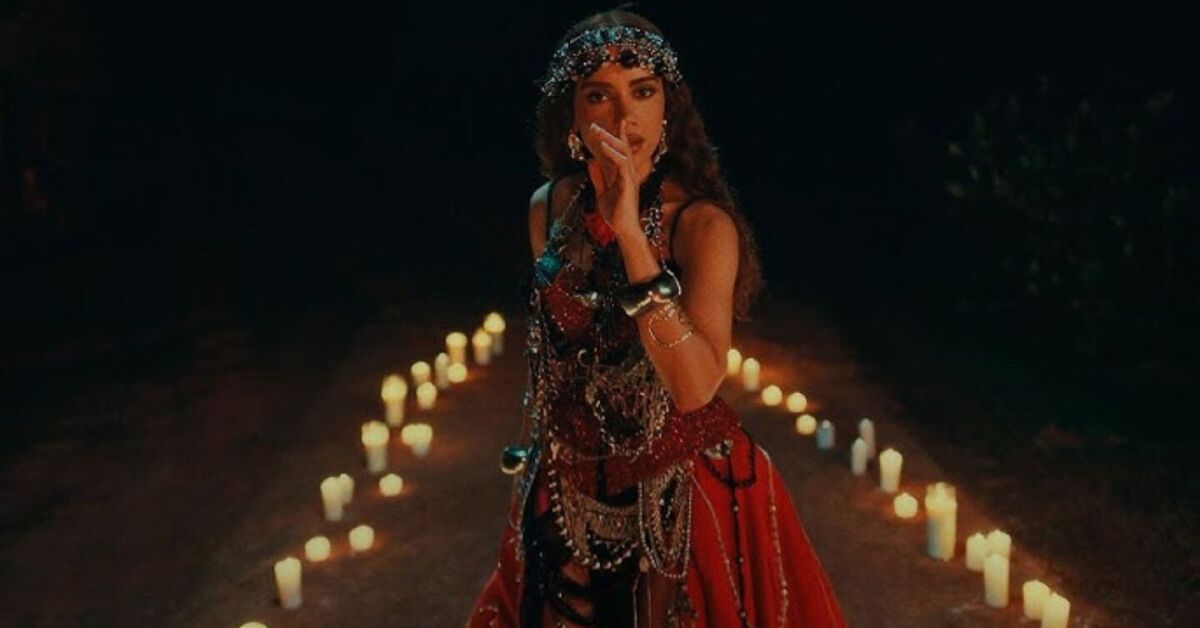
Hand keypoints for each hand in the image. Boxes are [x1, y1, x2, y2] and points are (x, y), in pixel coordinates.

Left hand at [585, 119, 641, 239]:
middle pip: (622, 148)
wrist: (623, 230)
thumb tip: (592, 162)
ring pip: (623, 153)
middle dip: (610, 134)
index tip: (614, 121)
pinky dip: (613, 155)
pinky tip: (604, 148)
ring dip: (611, 141)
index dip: (619, 135)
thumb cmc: (616, 213)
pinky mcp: (627, 185)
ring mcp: (629, 178)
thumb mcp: (602, 193)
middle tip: (594, 126)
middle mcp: (629, 173)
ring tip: (599, 133)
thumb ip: (598, 178)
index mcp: (624, 174)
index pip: (622, 151)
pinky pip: (622, 166)